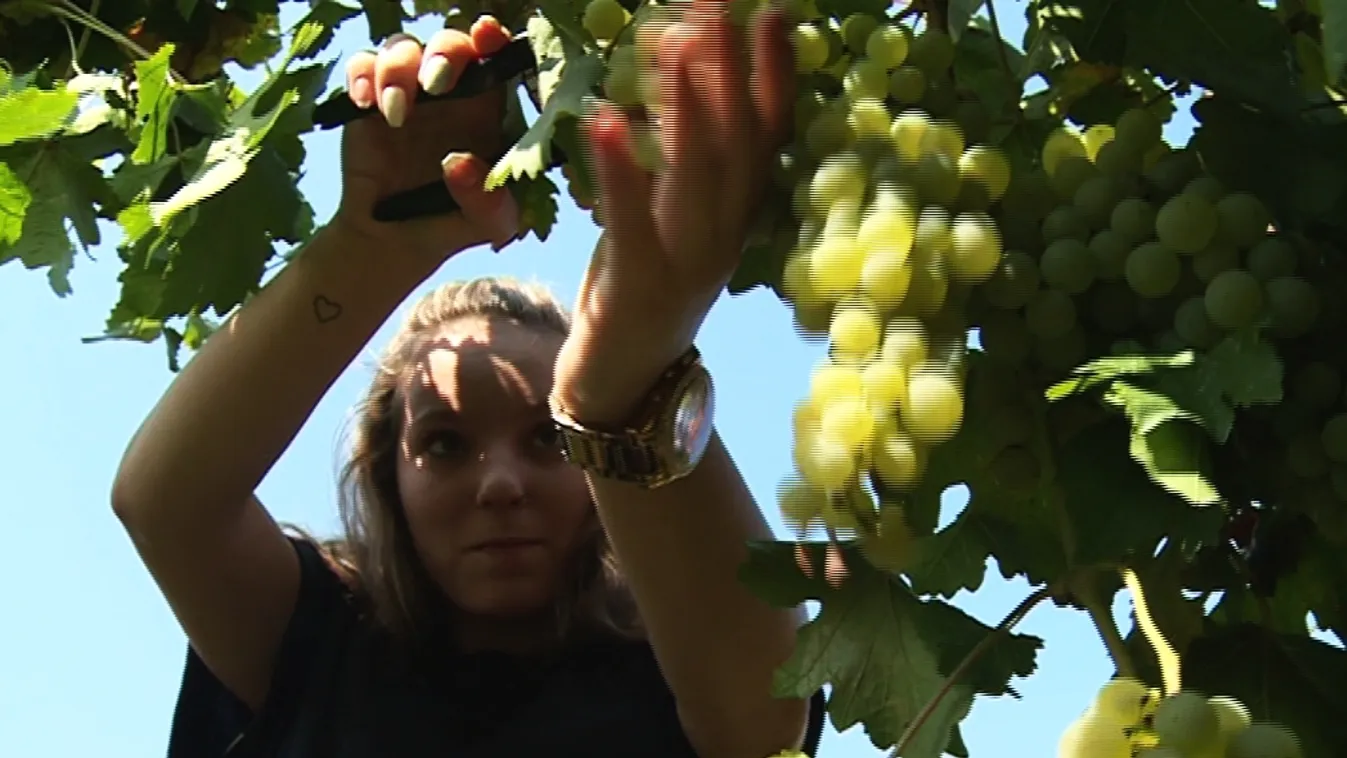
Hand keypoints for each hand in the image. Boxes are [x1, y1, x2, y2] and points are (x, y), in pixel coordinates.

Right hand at [331, 16, 519, 258]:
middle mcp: (450, 91)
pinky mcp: (369, 100)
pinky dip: (362, 76)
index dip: (492, 39)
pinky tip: (366, 106)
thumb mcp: (489, 225)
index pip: (496, 60)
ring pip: (403, 46)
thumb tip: (457, 164)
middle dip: (444, 52)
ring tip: (397, 113)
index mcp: (488, 109)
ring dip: (398, 69)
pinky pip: (362, 66)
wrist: (395, 239)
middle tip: (436, 85)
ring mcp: (408, 91)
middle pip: (449, 42)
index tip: (485, 33)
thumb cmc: (455, 222)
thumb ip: (488, 201)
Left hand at [553, 0, 792, 423]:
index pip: (767, 137)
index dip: (774, 74)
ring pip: (697, 175)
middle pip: (738, 142)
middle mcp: (725, 235)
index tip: (772, 12)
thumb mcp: (671, 221)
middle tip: (720, 3)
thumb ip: (682, 164)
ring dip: (687, 103)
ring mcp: (688, 263)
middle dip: (731, 67)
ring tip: (674, 38)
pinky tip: (605, 116)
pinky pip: (634, 222)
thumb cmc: (642, 290)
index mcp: (736, 217)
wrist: (622, 387)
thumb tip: (685, 82)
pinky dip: (621, 170)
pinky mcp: (639, 286)